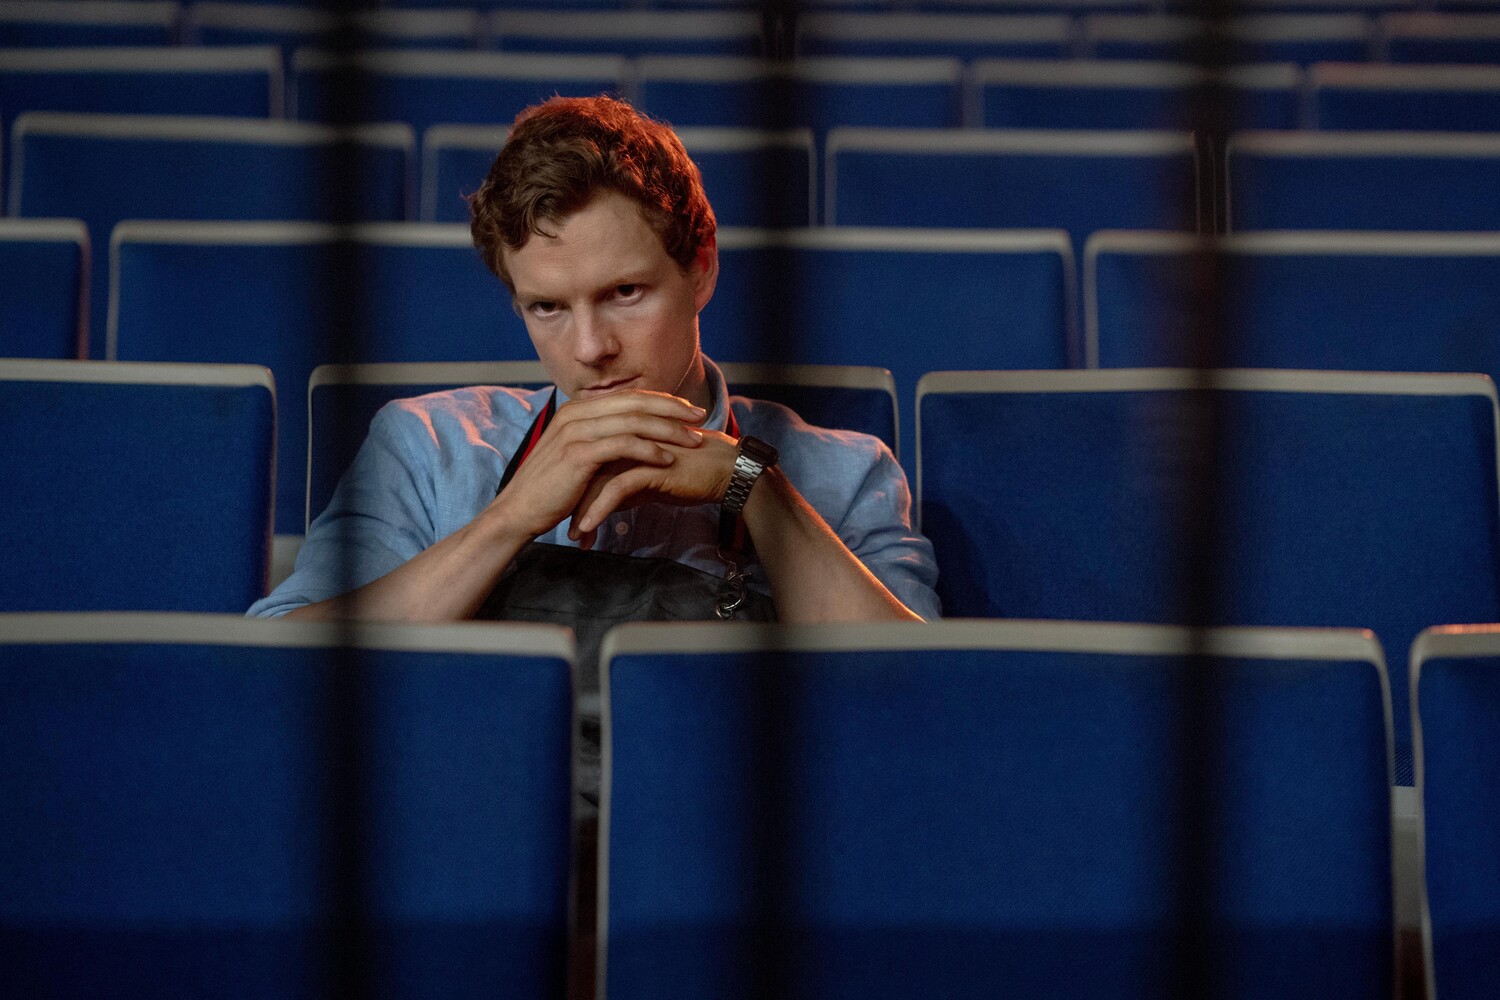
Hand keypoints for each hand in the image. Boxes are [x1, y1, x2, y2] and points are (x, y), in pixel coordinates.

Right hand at [484, 390, 707, 543]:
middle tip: (701, 418)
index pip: (628, 396)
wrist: (519, 511)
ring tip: (692, 440)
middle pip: (635, 402)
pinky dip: (649, 450)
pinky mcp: (579, 454)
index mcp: (576, 409)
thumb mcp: (576, 455)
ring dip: (668, 430)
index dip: (661, 400)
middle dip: (672, 409)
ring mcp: (576, 431)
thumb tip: (631, 436)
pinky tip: (667, 459)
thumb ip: (599, 439)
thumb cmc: (551, 488)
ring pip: (633, 421)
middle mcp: (576, 413)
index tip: (688, 409)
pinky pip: (623, 445)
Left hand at [568, 427, 738, 545]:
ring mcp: (638, 450)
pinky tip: (588, 528)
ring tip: (573, 535)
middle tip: (565, 529)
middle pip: (588, 468)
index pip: (590, 460)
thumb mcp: (652, 482)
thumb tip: (606, 504)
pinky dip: (599, 509)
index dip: (577, 488)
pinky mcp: (651, 465)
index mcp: (627, 436)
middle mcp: (629, 439)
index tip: (568, 514)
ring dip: (582, 509)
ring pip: (597, 479)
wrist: (726, 472)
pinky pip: (616, 489)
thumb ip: (628, 486)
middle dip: (575, 502)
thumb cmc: (693, 474)